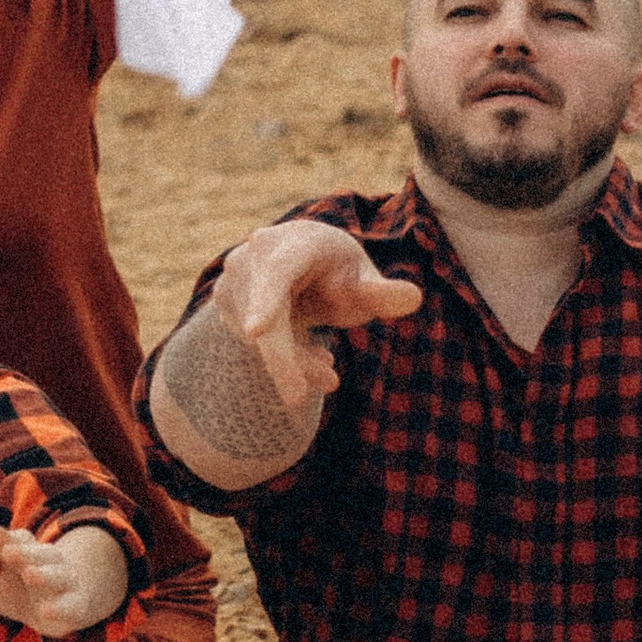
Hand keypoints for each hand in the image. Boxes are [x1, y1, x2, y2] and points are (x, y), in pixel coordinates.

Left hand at [0, 521, 130, 637]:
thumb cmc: (14, 589)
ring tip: (29, 574)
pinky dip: (59, 609)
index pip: (21, 540)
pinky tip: (45, 611)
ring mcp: (64, 584)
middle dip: (26, 553)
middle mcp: (50, 562)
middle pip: (42, 554)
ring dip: (45, 575)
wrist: (49, 615)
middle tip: (9, 552)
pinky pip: (70, 607)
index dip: (10, 539)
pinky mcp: (74, 607)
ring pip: (58, 576)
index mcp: (29, 550)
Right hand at [215, 218, 422, 425]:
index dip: (266, 300)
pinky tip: (314, 363)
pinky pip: (253, 345)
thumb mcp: (360, 281)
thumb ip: (381, 293)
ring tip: (327, 375)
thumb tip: (413, 297)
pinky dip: (285, 361)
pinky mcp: (227, 306)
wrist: (295, 266)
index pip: (278, 272)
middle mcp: (254, 258)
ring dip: (294, 363)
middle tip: (296, 399)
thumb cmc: (335, 273)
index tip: (255, 331)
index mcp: (294, 242)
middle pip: (266, 318)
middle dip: (282, 359)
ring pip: (261, 339)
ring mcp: (235, 283)